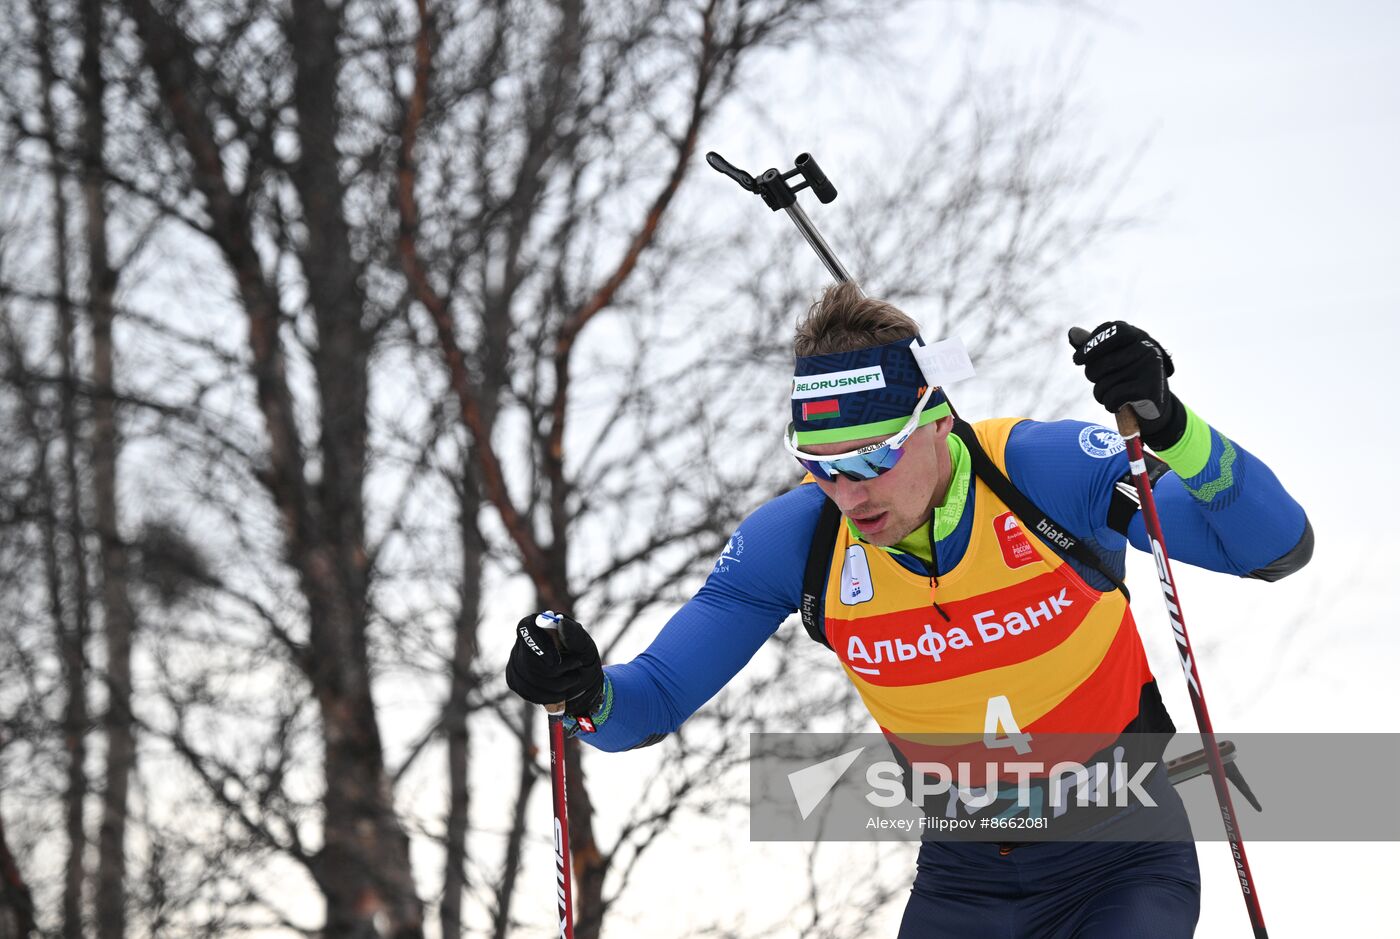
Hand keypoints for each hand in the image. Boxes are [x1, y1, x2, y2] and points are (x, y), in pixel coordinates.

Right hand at [505, 612, 603, 715]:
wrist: (582, 681)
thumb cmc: (583, 657)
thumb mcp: (585, 645)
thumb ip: (574, 635)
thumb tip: (562, 623)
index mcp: (539, 624)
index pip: (526, 628)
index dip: (538, 645)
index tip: (555, 662)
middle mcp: (523, 641)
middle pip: (526, 659)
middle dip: (554, 672)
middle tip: (576, 670)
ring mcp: (515, 660)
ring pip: (527, 678)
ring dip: (555, 685)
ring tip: (572, 680)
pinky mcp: (515, 679)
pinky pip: (526, 692)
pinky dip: (548, 697)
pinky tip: (561, 693)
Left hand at [1067, 321, 1185, 449]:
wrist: (1153, 405)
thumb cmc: (1126, 376)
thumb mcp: (1111, 357)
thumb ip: (1092, 345)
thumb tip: (1073, 332)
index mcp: (1137, 335)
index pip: (1110, 331)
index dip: (1089, 346)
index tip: (1077, 360)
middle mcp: (1146, 348)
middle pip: (1100, 362)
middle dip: (1093, 375)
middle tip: (1101, 381)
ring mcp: (1150, 368)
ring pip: (1104, 383)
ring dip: (1101, 393)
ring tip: (1111, 394)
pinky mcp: (1149, 389)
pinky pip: (1113, 397)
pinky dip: (1109, 404)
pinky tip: (1117, 405)